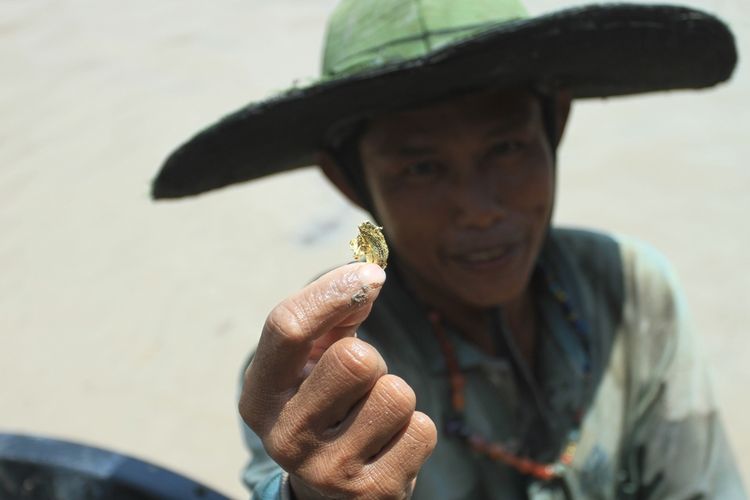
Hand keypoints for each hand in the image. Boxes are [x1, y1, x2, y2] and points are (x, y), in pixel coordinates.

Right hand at [239, 263, 436, 499]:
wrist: (330, 492)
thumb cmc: (325, 405)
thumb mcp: (312, 362)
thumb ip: (334, 316)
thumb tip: (370, 275)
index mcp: (260, 397)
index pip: (287, 327)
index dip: (333, 291)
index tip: (372, 274)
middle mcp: (284, 438)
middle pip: (354, 359)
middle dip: (371, 358)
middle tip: (361, 381)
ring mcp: (328, 471)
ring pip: (396, 394)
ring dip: (395, 394)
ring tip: (374, 415)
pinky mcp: (372, 494)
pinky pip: (422, 430)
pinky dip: (415, 429)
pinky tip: (389, 443)